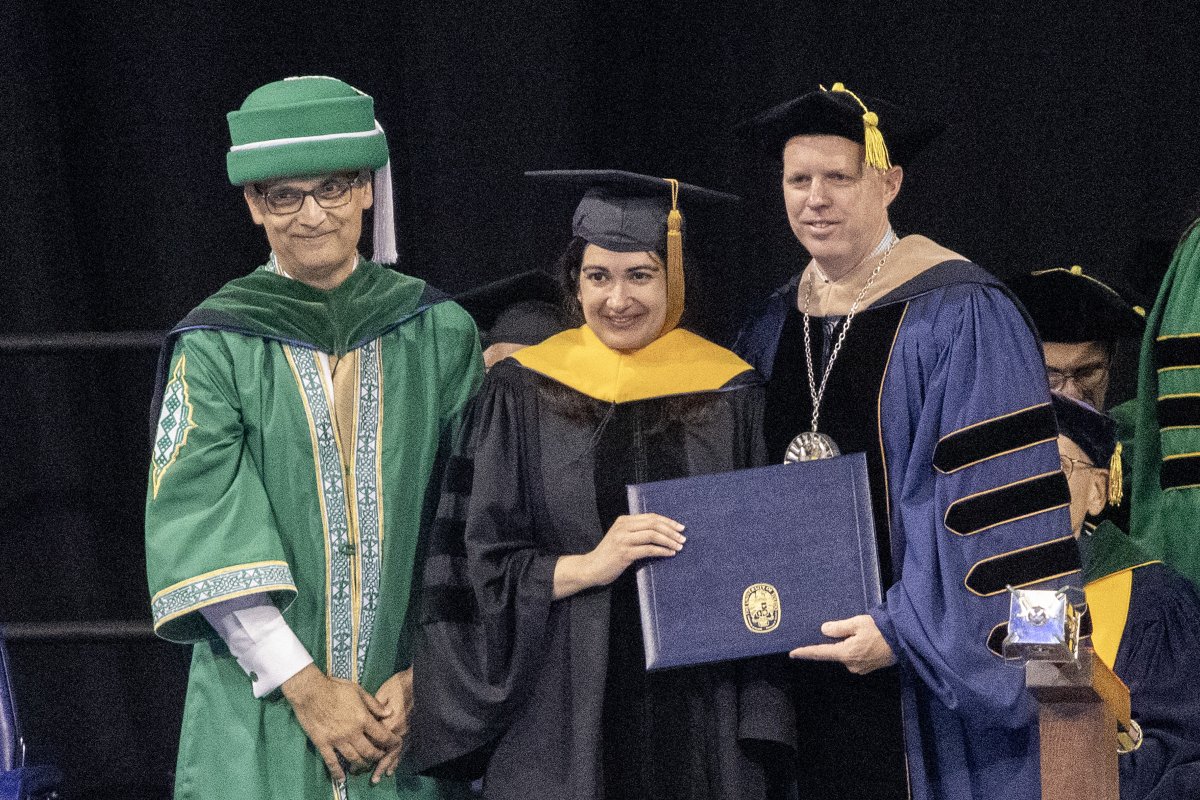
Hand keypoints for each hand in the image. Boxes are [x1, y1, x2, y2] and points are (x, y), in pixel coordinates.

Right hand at [282, 664, 399, 781]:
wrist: (310, 691)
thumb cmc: (335, 687)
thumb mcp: (358, 691)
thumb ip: (374, 704)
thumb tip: (389, 712)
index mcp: (362, 718)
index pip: (382, 735)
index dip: (391, 742)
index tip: (395, 744)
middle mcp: (352, 732)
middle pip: (369, 751)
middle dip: (378, 755)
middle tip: (380, 755)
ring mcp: (337, 740)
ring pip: (353, 758)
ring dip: (362, 764)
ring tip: (365, 765)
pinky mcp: (323, 744)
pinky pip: (331, 762)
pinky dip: (337, 772)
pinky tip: (341, 778)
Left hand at [371, 669, 413, 784]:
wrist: (417, 680)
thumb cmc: (398, 684)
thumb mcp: (382, 693)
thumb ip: (374, 710)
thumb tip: (367, 722)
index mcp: (388, 722)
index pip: (373, 741)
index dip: (363, 750)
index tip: (354, 757)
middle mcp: (398, 731)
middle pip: (384, 752)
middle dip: (374, 765)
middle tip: (362, 773)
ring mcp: (406, 732)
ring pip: (395, 754)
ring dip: (386, 766)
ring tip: (378, 777)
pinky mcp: (412, 731)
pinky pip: (405, 749)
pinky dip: (398, 760)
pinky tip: (392, 769)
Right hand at [553, 514, 684, 598]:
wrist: (591, 568)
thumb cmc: (609, 555)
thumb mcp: (621, 538)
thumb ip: (636, 532)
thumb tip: (661, 533)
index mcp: (624, 520)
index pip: (651, 517)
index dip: (667, 521)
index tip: (680, 527)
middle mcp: (623, 527)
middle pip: (653, 524)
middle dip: (671, 530)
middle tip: (683, 538)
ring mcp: (623, 540)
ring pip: (652, 535)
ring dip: (668, 541)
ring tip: (678, 547)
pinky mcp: (624, 553)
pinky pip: (648, 549)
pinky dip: (661, 551)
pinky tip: (669, 554)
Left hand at [788, 615, 895, 674]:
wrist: (904, 641)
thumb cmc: (880, 630)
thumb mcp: (858, 623)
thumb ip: (839, 628)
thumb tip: (824, 630)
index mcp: (846, 653)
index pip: (820, 653)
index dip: (805, 652)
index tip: (792, 653)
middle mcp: (851, 664)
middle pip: (834, 653)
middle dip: (833, 643)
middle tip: (841, 630)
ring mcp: (860, 668)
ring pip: (845, 655)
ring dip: (846, 645)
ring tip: (857, 633)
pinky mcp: (869, 667)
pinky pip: (855, 657)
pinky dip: (855, 649)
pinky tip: (863, 640)